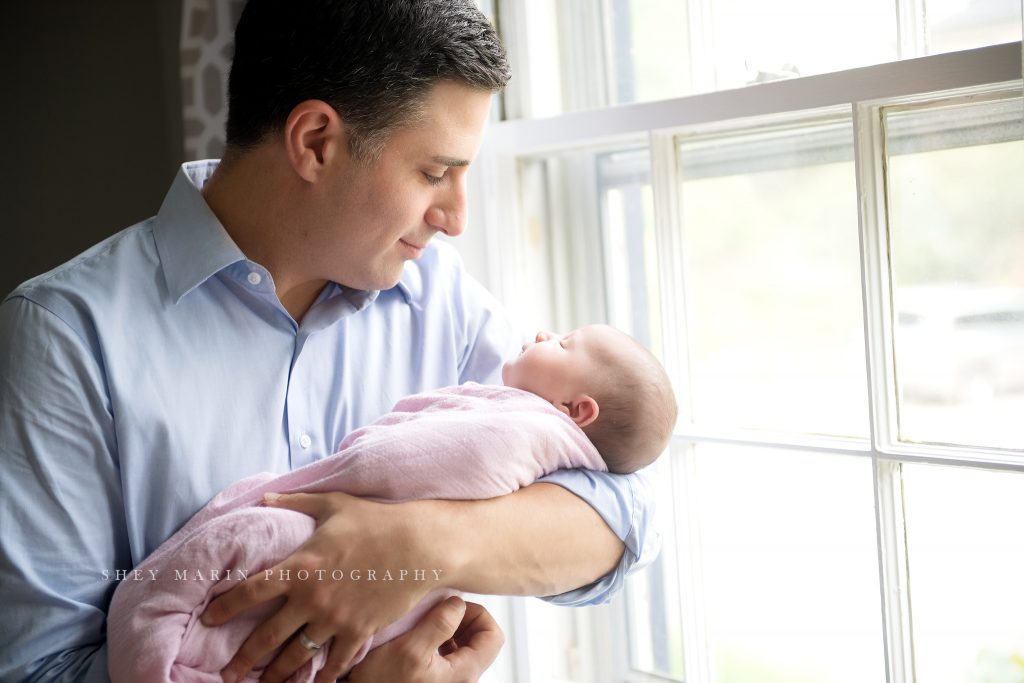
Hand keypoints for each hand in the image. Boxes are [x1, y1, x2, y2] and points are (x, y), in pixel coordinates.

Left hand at [200, 491, 449, 682]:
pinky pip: (336, 662)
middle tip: (227, 674)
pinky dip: (324, 677)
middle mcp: (311, 597)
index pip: (251, 591)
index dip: (226, 607)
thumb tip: (265, 495)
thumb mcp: (333, 504)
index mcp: (300, 566)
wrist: (418, 545)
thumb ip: (295, 500)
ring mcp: (335, 619)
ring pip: (297, 655)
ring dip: (277, 673)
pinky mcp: (359, 631)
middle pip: (267, 636)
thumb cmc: (375, 520)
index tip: (209, 618)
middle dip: (244, 659)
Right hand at [347, 596, 503, 682]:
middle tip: (437, 610)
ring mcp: (446, 678)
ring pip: (461, 644)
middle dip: (461, 618)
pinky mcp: (430, 677)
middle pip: (479, 638)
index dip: (478, 614)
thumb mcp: (409, 649)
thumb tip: (457, 602)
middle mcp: (460, 678)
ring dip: (445, 626)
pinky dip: (433, 637)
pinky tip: (414, 634)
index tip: (453, 606)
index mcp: (464, 673)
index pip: (494, 636)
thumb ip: (439, 623)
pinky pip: (443, 651)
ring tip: (423, 620)